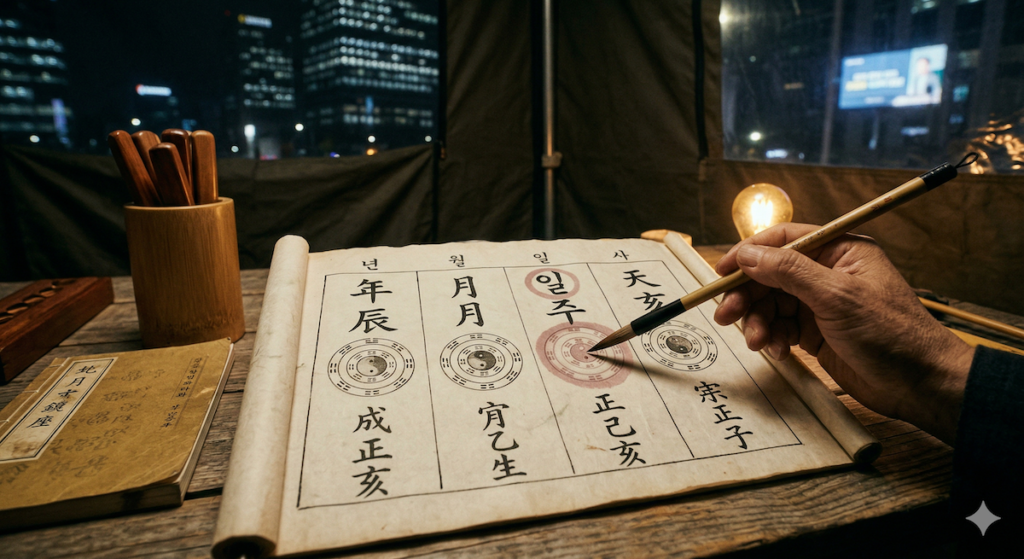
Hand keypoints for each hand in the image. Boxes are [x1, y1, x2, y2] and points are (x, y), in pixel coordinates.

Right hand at [713, 223, 973, 444]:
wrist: (920, 385)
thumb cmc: (891, 334)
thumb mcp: (837, 296)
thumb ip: (789, 271)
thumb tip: (748, 254)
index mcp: (840, 250)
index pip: (783, 240)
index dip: (749, 253)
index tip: (721, 271)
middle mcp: (828, 273)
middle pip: (771, 274)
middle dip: (747, 294)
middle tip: (725, 314)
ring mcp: (821, 303)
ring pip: (772, 303)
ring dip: (758, 321)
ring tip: (756, 341)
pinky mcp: (817, 332)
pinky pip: (781, 327)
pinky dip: (772, 338)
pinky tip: (775, 351)